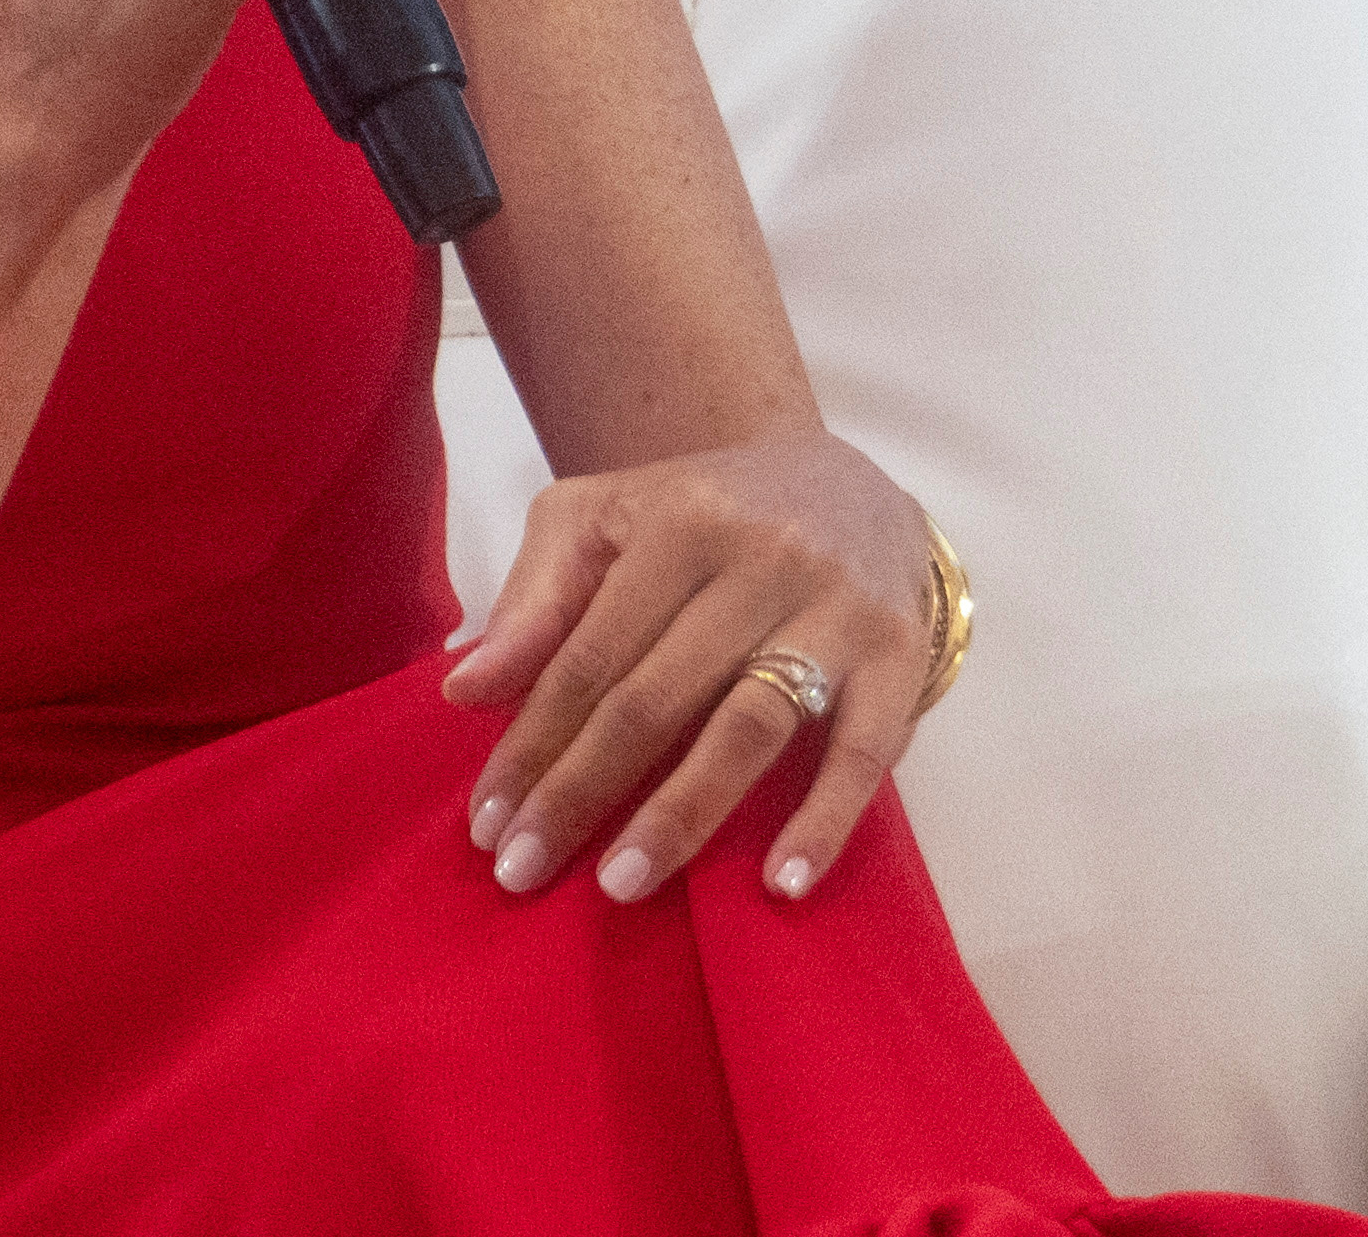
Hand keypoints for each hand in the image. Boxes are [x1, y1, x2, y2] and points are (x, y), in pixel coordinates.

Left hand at [441, 430, 937, 906]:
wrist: (847, 482)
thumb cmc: (705, 516)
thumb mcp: (607, 520)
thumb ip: (536, 599)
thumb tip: (466, 691)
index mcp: (681, 522)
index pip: (591, 654)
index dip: (532, 743)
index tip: (487, 823)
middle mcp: (764, 557)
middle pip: (656, 696)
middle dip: (581, 792)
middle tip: (523, 871)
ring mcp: (837, 608)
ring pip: (749, 726)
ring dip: (680, 815)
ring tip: (621, 885)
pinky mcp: (901, 653)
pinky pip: (863, 750)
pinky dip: (824, 820)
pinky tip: (780, 884)